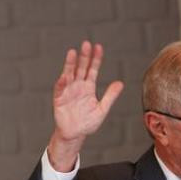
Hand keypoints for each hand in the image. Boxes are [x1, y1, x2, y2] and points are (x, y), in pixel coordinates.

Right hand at [47, 40, 123, 170]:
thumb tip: (121, 83)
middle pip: (81, 68)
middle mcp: (78, 86)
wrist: (75, 134)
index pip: (92, 69)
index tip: (98, 47)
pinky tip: (65, 75)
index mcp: (88, 87)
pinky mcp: (59, 99)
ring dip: (70, 64)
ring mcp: (68, 91)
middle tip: (86, 44)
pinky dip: (62, 82)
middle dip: (84, 57)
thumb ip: (110, 96)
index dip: (95, 59)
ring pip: (69, 74)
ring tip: (72, 53)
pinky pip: (60, 89)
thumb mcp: (102, 109)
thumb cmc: (88, 123)